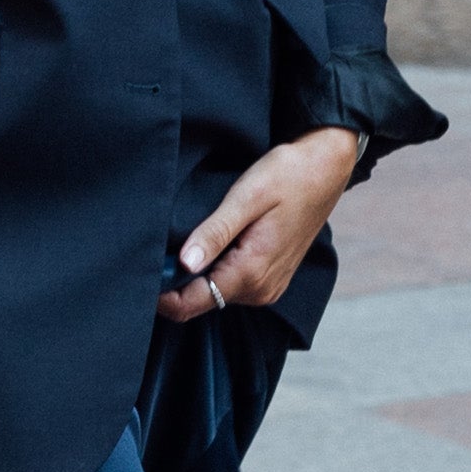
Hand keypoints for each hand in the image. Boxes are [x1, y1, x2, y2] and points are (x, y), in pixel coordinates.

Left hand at [160, 128, 358, 324]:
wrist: (326, 168)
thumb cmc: (287, 175)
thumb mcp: (246, 197)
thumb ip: (214, 232)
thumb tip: (184, 263)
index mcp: (252, 272)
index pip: (193, 303)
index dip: (162, 294)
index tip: (144, 270)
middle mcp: (261, 289)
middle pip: (202, 300)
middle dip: (178, 281)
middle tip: (161, 246)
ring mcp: (268, 287)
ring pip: (216, 293)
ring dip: (198, 274)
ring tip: (190, 238)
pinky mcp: (270, 279)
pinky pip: (233, 285)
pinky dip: (217, 270)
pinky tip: (214, 242)